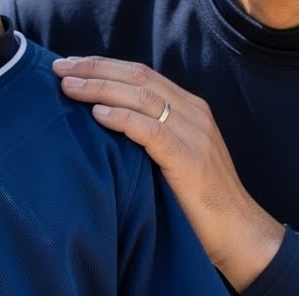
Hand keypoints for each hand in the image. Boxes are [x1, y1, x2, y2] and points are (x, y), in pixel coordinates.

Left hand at [52, 56, 284, 290]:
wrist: (239, 233)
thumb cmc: (199, 201)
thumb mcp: (173, 156)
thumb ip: (149, 135)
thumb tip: (101, 121)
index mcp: (189, 108)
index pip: (141, 74)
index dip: (104, 65)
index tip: (70, 65)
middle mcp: (193, 113)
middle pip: (138, 77)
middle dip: (95, 69)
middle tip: (59, 67)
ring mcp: (194, 134)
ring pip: (141, 97)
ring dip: (100, 88)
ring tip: (68, 87)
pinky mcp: (190, 159)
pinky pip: (151, 130)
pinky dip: (122, 118)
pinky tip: (97, 115)